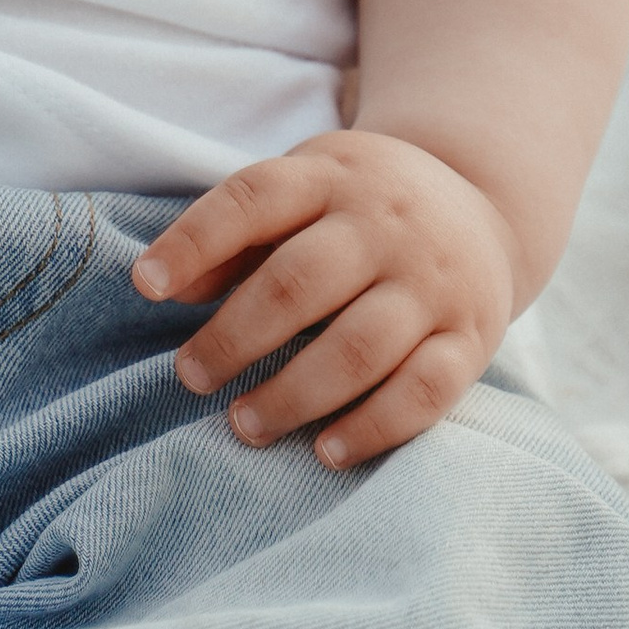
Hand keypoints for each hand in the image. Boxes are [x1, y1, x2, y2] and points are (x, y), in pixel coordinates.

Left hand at [133, 128, 519, 469]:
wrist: (483, 202)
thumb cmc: (360, 208)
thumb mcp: (302, 188)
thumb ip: (236, 236)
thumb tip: (164, 285)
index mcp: (332, 177)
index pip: (254, 199)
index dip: (194, 240)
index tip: (145, 285)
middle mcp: (386, 225)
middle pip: (301, 282)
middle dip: (237, 337)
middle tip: (191, 376)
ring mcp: (433, 283)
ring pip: (360, 346)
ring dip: (294, 394)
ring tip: (244, 424)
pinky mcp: (470, 338)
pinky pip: (426, 392)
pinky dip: (374, 428)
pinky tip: (326, 452)